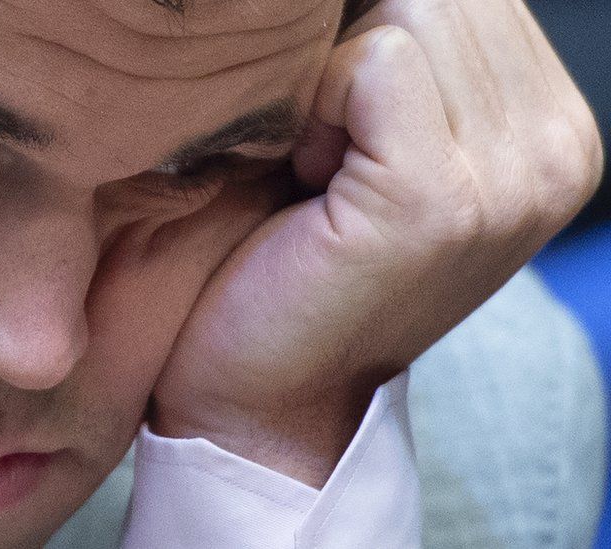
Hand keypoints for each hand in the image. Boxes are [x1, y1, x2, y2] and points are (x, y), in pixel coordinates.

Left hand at [151, 0, 602, 485]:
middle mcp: (558, 152)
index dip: (384, 42)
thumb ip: (424, 63)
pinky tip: (313, 180)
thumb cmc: (309, 260)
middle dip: (363, 58)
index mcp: (557, 135)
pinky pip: (373, 62)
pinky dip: (319, 109)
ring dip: (338, 85)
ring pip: (411, 15)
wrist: (272, 386)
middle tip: (333, 155)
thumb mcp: (397, 146)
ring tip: (326, 171)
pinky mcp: (437, 197)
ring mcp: (510, 179)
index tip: (356, 135)